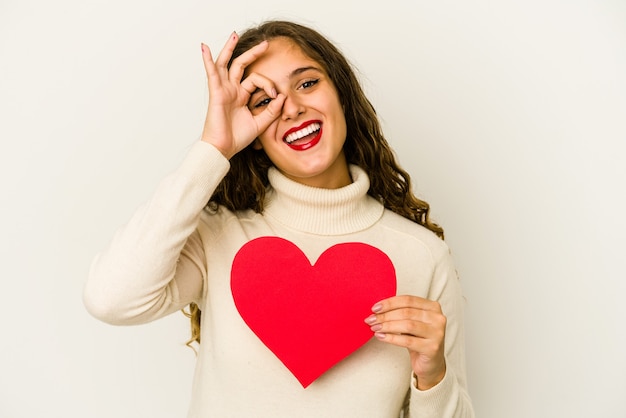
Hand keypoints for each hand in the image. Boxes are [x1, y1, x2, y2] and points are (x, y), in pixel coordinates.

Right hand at [200, 33, 285, 158]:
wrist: (223, 149)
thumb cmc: (237, 138)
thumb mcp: (260, 123)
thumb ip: (272, 110)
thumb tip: (282, 96)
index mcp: (241, 97)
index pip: (256, 80)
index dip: (268, 84)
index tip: (276, 95)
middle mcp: (232, 91)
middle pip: (241, 65)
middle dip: (252, 53)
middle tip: (265, 43)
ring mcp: (223, 90)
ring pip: (226, 64)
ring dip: (230, 48)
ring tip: (234, 34)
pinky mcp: (216, 93)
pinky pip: (211, 73)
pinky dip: (207, 60)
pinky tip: (204, 48)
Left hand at [365, 295, 446, 389]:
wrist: (430, 363)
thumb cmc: (419, 340)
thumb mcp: (412, 322)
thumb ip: (400, 313)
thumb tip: (377, 310)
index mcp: (433, 307)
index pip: (408, 300)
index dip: (390, 303)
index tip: (375, 308)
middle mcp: (438, 318)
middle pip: (406, 312)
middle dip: (385, 315)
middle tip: (371, 319)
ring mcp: (437, 333)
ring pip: (407, 325)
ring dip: (387, 326)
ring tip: (374, 328)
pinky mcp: (432, 347)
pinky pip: (407, 341)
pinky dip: (391, 338)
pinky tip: (381, 336)